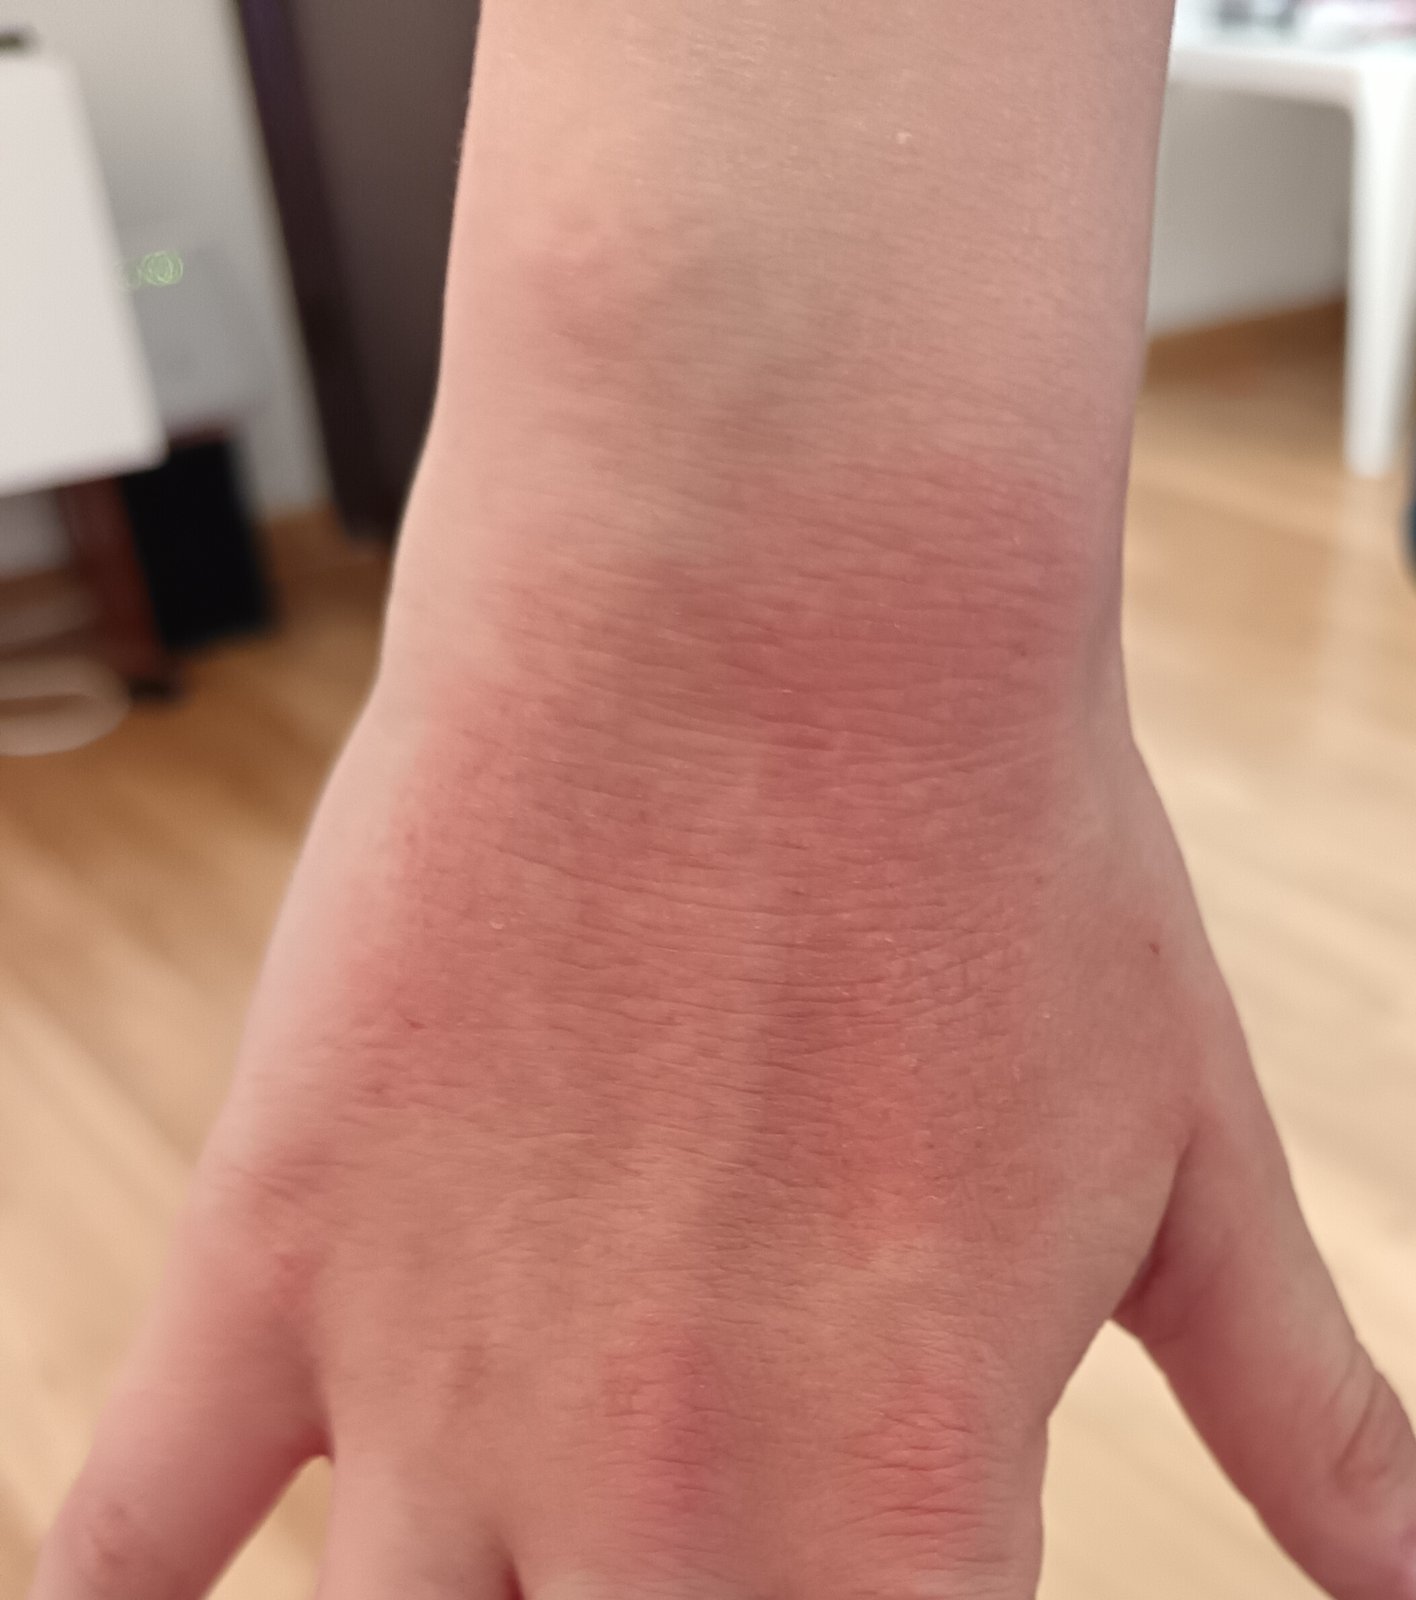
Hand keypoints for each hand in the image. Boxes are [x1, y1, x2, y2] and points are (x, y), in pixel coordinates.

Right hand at [30, 554, 1415, 1599]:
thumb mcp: (1188, 1151)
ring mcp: (434, 1379)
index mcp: (910, 1508)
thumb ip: (1312, 1411)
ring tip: (497, 1558)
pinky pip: (128, 1524)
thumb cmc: (990, 843)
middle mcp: (661, 1493)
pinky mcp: (280, 1239)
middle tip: (656, 1554)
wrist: (766, 603)